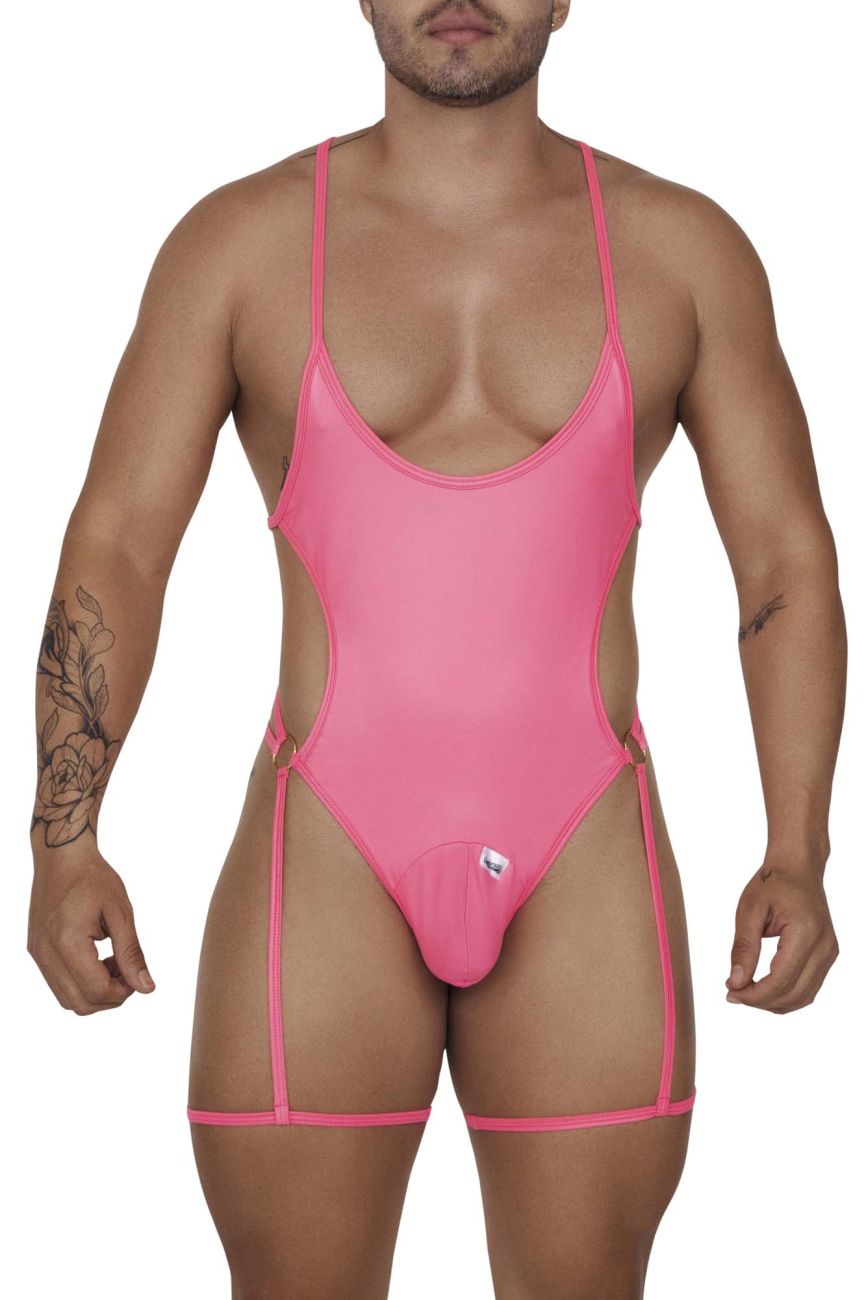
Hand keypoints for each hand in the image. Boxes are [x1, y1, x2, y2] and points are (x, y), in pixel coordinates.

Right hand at [28, 849, 154, 1013]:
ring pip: (67, 999)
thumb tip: (146, 988)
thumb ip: (131, 954)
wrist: (62, 857)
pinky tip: (98, 959)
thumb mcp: (121, 913)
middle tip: (127, 969)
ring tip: (113, 962)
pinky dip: (81, 982)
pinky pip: (58, 983)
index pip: (96, 991)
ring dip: (95, 992)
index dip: (123, 991)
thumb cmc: (93, 878)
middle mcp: (46, 953)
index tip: (137, 973)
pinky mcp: (37, 951)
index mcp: (67, 942)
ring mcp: (38, 954)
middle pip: (80, 1004)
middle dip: (110, 996)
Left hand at [726, 860, 837, 1012]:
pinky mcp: (827, 955)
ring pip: (804, 996)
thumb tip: (736, 982)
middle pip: (794, 994)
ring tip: (745, 992)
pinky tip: (763, 988)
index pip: (781, 980)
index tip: (730, 992)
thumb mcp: (749, 910)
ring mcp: (829, 952)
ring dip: (774, 1002)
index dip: (754, 994)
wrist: (798, 867)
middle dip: (761, 1001)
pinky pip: (808, 987)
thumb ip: (743, 947)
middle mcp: (824, 946)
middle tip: (733, 994)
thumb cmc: (772, 884)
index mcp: (806, 933)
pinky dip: (786, 994)